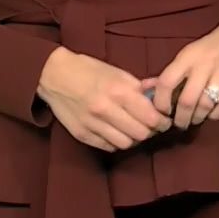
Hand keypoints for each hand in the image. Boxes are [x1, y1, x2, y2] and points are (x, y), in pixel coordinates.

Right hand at [37, 47, 171, 150]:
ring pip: (125, 144)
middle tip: (152, 126)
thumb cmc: (90, 71)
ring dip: (133, 138)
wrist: (54, 75)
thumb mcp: (118, 73)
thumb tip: (160, 94)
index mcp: (118, 92)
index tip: (165, 120)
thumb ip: (140, 87)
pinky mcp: (81, 134)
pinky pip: (108, 147)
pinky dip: (116, 142)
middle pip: (140, 134)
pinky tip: (117, 132)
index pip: (150, 118)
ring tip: (134, 129)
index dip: (162, 122)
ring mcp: (91, 124)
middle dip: (150, 131)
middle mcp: (105, 110)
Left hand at [152, 18, 218, 129]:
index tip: (162, 113)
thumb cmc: (210, 48)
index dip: (160, 102)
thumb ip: (169, 74)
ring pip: (206, 104)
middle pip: (187, 99)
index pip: (166, 82)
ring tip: (196, 119)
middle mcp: (204, 63)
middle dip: (181, 118)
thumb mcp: (188, 55)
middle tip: (180, 124)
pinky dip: (216, 114)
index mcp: (187, 57)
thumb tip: (144, 89)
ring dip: (198, 117)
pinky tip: (212, 114)